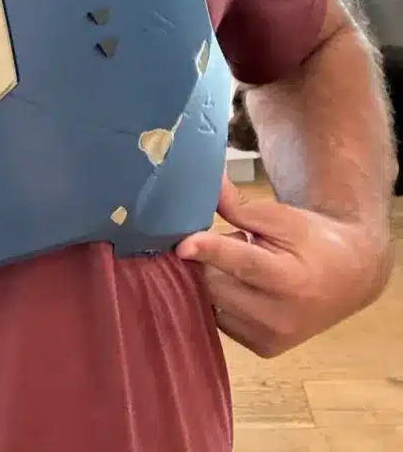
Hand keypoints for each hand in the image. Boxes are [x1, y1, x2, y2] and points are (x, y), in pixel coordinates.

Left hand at [176, 178, 388, 357]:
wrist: (350, 278)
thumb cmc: (312, 240)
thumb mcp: (282, 217)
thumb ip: (240, 207)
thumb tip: (207, 184)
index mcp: (292, 280)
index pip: (243, 264)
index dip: (210, 251)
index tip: (182, 245)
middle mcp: (281, 317)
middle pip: (216, 283)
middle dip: (210, 258)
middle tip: (235, 242)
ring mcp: (270, 338)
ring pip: (212, 302)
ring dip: (214, 278)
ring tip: (243, 267)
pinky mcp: (262, 349)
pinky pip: (219, 318)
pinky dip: (220, 298)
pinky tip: (241, 287)